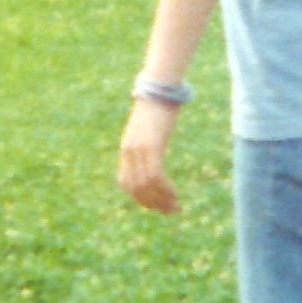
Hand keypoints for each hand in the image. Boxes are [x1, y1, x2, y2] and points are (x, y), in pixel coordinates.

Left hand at [118, 97, 183, 213]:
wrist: (160, 90)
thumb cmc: (158, 109)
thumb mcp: (149, 131)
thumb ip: (148, 147)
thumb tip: (154, 160)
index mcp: (126, 149)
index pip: (126, 183)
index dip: (139, 198)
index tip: (155, 206)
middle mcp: (129, 152)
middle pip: (136, 188)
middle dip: (152, 204)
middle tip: (169, 212)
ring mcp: (139, 149)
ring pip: (146, 185)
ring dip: (161, 200)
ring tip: (175, 207)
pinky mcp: (152, 146)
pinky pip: (156, 175)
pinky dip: (165, 189)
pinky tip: (175, 194)